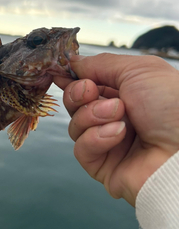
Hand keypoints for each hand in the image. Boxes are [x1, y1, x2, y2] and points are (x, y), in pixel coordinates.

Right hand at [53, 53, 178, 205]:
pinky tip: (118, 135)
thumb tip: (73, 61)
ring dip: (91, 116)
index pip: (86, 84)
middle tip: (91, 91)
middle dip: (78, 94)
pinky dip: (96, 138)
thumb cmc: (172, 105)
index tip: (60, 72)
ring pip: (75, 126)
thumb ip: (100, 63)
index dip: (72, 78)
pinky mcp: (104, 167)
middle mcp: (115, 117)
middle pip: (75, 104)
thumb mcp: (138, 70)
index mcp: (125, 93)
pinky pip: (81, 149)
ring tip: (118, 114)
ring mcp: (109, 143)